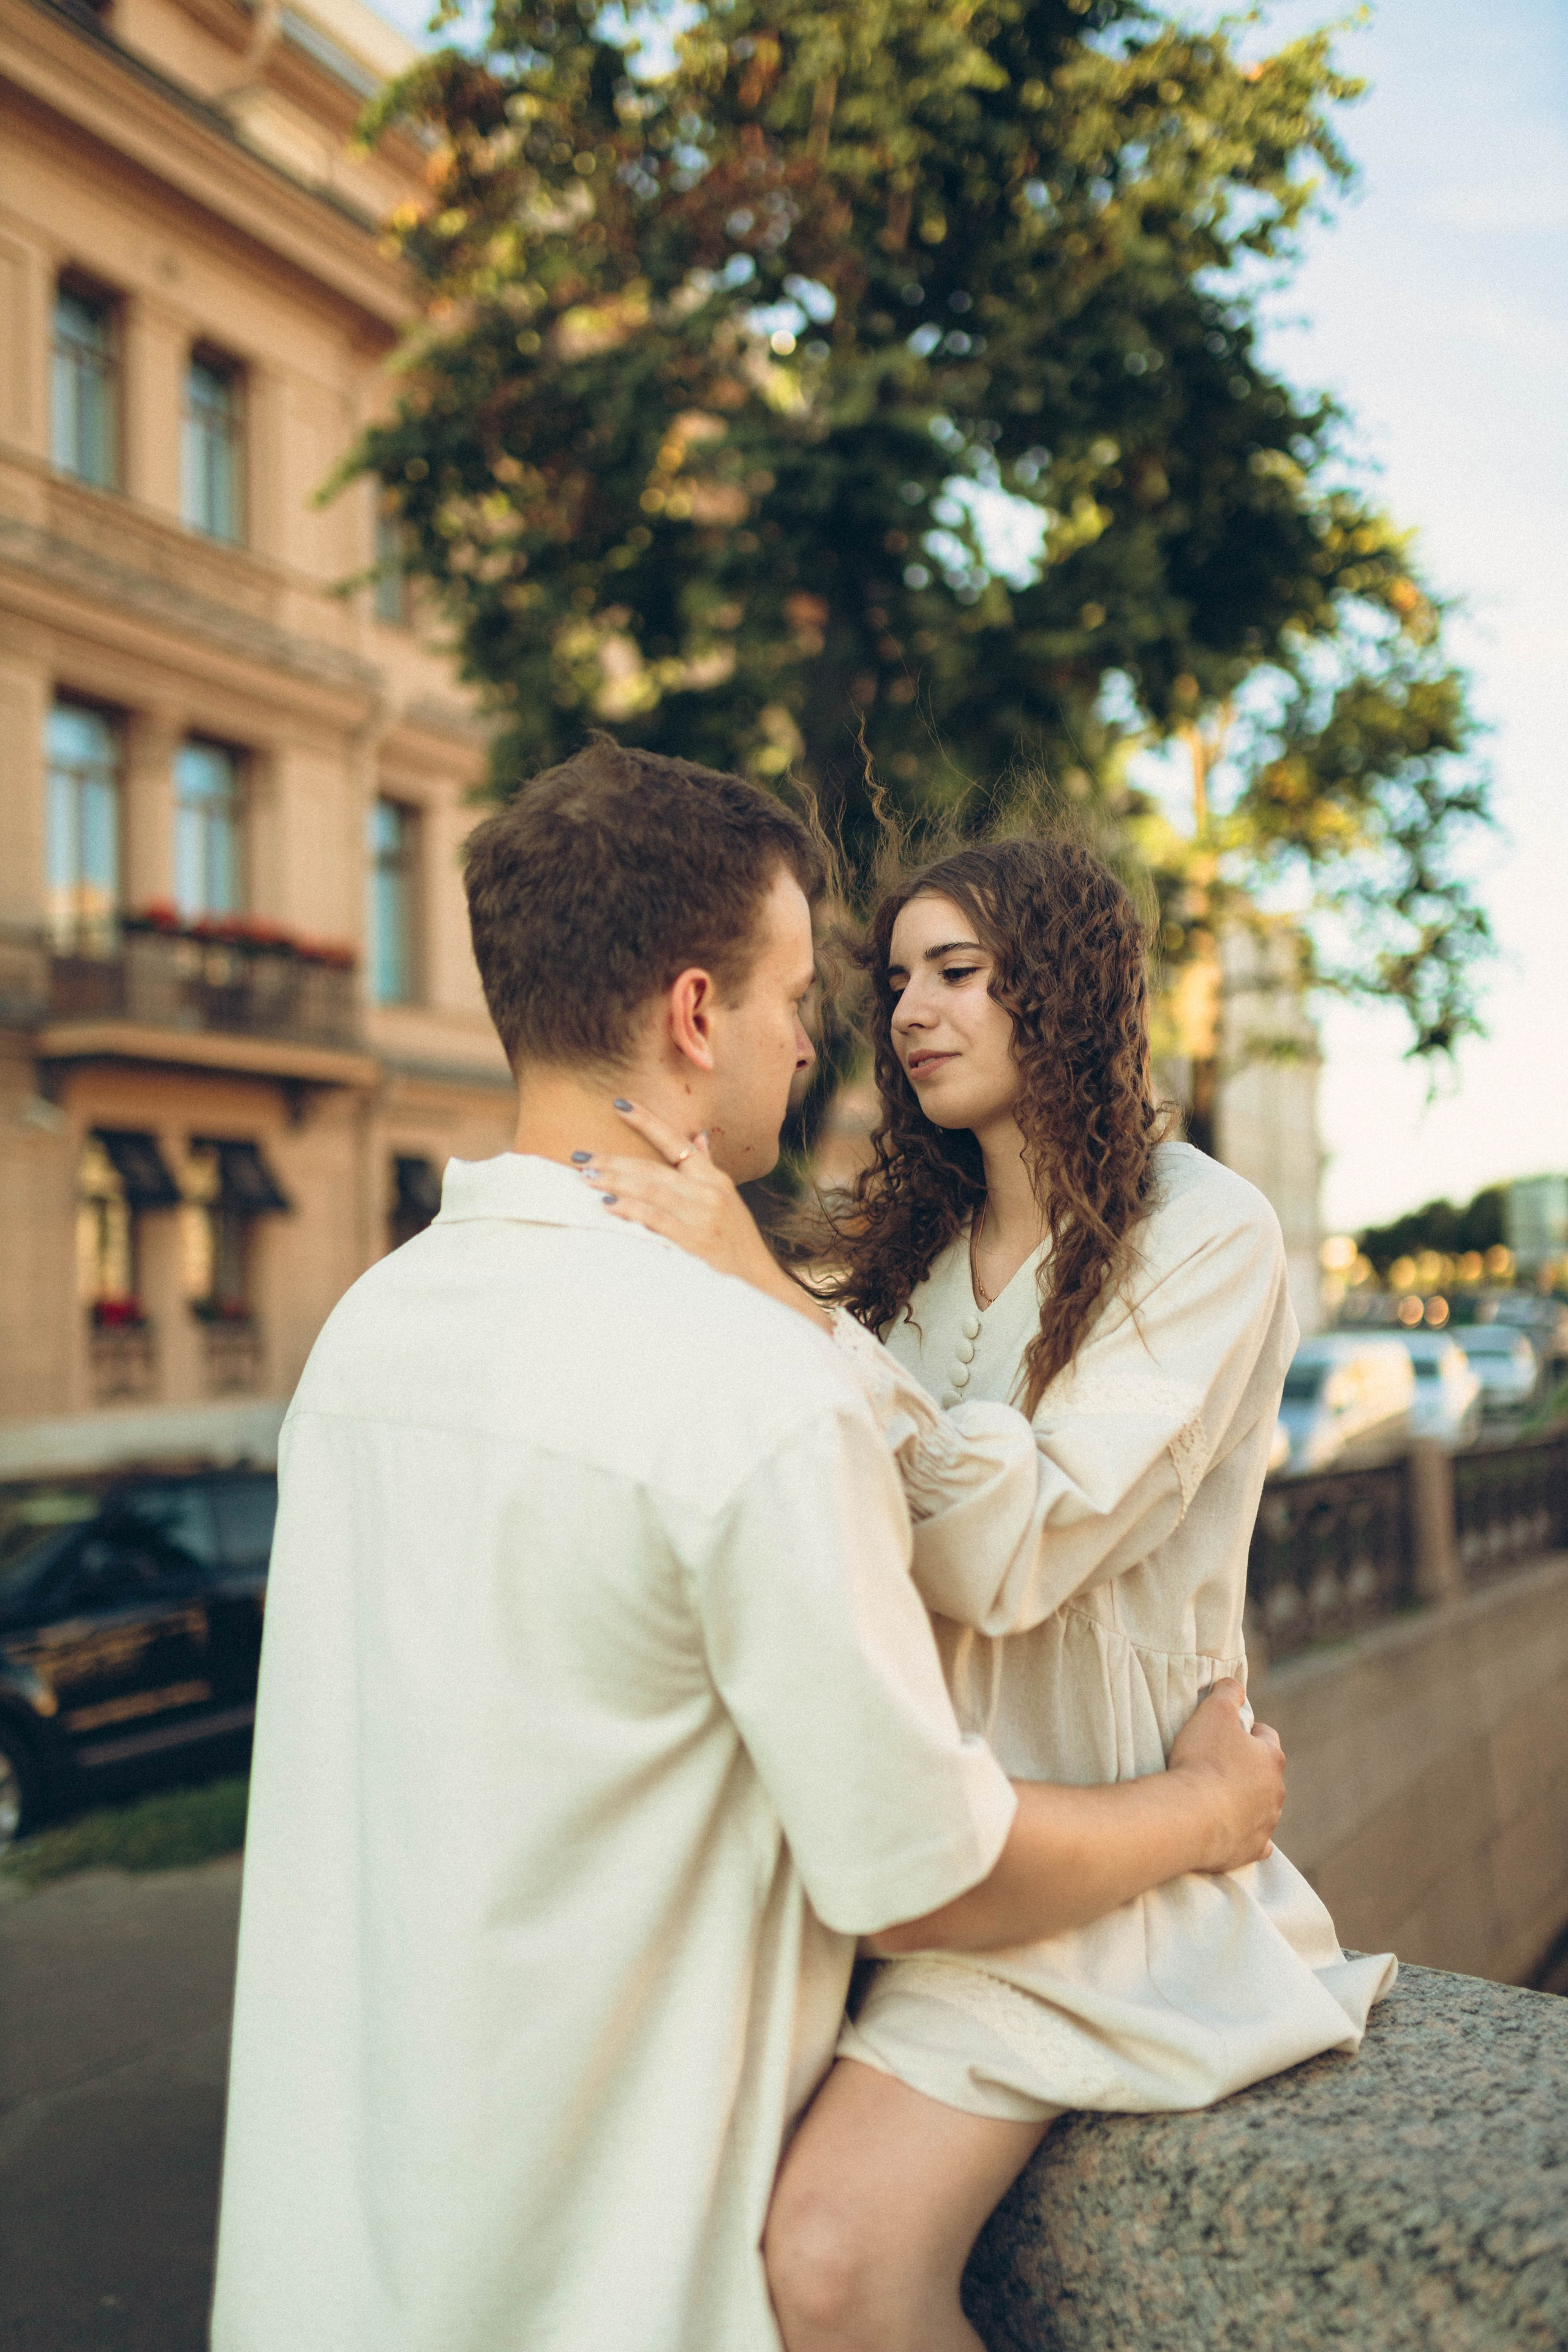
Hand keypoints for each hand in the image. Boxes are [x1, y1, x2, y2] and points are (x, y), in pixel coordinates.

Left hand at [577, 1100, 829, 1329]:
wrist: (761, 1283)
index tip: (619, 1104)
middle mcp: (709, 1192)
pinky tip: (609, 1205)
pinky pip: (657, 1220)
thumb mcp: (728, 1200)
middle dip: (614, 1161)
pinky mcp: (696, 1243)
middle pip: (653, 1169)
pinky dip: (632, 1210)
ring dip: (615, 1182)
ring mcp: (703, 1217)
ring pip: (651, 1190)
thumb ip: (707, 1167)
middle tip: (582, 1157)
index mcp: (714, 1178)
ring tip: (587, 1176)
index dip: (647, 1121)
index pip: (676, 1141)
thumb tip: (698, 1135)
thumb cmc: (737, 1242)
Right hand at [1167, 1678, 1283, 1872]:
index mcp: (1271, 1758)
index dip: (1248, 1732)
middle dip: (1248, 1769)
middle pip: (1266, 1775)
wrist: (1191, 1816)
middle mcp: (1276, 1792)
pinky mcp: (1252, 1849)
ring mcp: (1266, 1823)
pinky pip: (1258, 1842)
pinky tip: (1232, 1830)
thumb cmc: (1203, 1760)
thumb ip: (1227, 1693)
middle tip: (1218, 1765)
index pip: (1267, 1737)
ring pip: (1263, 1808)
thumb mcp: (1213, 1712)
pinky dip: (1248, 1835)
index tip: (1230, 1733)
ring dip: (1246, 1801)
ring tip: (1217, 1797)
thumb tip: (1234, 1685)